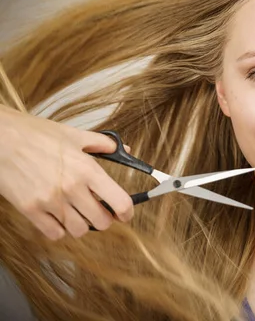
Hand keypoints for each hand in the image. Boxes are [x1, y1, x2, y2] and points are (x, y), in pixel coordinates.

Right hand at [0, 105, 133, 239]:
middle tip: (99, 210)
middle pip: (102, 222)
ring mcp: (50, 201)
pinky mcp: (30, 210)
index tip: (125, 214)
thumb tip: (125, 150)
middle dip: (104, 218)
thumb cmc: (35, 134)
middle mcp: (72, 188)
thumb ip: (103, 144)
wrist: (0, 138)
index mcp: (88, 169)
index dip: (127, 212)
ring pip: (79, 231)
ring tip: (77, 212)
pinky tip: (58, 215)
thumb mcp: (74, 134)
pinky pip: (54, 234)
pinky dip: (59, 229)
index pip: (120, 202)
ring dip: (82, 225)